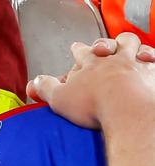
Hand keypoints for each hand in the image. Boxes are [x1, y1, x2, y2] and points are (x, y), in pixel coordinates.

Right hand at [27, 33, 154, 128]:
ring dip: (129, 46)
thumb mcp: (59, 98)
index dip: (77, 50)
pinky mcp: (151, 73)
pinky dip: (150, 60)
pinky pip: (152, 61)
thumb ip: (45, 88)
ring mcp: (134, 64)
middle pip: (108, 44)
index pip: (80, 51)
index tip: (75, 47)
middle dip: (104, 44)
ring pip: (132, 45)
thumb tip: (34, 82)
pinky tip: (148, 63)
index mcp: (89, 63)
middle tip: (101, 49)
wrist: (126, 109)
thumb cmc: (94, 104)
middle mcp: (112, 59)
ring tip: (128, 51)